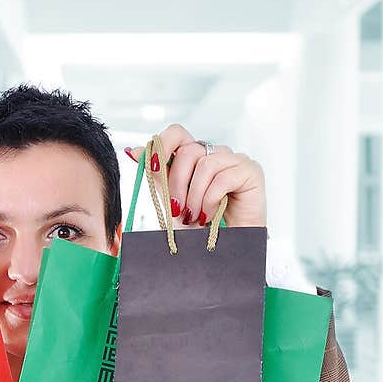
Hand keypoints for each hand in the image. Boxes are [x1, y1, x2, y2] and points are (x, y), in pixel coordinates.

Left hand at [125, 124, 265, 228]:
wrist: (226, 248)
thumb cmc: (200, 225)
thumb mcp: (173, 198)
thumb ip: (157, 174)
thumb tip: (131, 151)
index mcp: (196, 156)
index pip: (177, 133)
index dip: (162, 146)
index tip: (152, 168)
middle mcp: (216, 153)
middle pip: (188, 151)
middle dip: (177, 183)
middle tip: (177, 210)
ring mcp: (235, 160)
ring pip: (205, 164)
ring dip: (195, 196)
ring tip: (195, 217)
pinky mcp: (251, 171)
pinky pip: (223, 178)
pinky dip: (211, 200)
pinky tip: (210, 215)